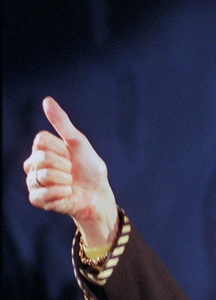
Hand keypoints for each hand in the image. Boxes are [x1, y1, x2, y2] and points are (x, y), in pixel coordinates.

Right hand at [24, 97, 117, 246]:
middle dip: (65, 164)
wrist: (98, 193)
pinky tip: (68, 193)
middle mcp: (34, 165)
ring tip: (70, 183)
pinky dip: (61, 193)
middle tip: (72, 171)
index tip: (71, 154)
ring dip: (65, 179)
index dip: (61, 147)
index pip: (41, 140)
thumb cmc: (89, 168)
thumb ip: (62, 123)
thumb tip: (47, 100)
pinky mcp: (37, 199)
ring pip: (42, 175)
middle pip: (41, 157)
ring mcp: (33, 182)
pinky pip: (41, 193)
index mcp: (42, 150)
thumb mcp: (78, 142)